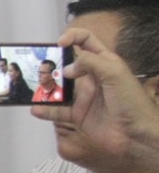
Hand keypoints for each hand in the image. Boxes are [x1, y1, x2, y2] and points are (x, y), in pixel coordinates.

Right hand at [31, 27, 158, 163]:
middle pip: (67, 64)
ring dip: (45, 87)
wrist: (136, 135)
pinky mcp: (78, 114)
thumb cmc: (131, 102)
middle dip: (52, 64)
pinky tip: (37, 109)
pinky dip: (46, 110)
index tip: (59, 44)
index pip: (86, 41)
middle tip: (42, 69)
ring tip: (36, 89)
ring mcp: (84, 96)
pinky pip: (58, 111)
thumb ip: (90, 62)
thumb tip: (67, 68)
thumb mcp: (114, 73)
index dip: (72, 37)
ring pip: (59, 87)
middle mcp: (92, 77)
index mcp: (104, 62)